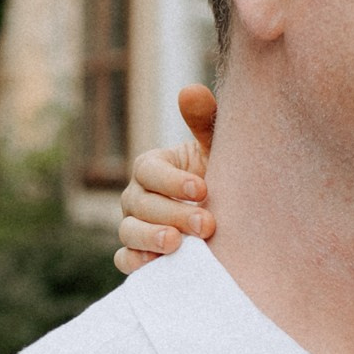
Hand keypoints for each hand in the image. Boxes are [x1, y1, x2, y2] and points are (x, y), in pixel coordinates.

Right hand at [114, 85, 219, 272]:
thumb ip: (204, 122)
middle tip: (208, 224)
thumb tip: (191, 90)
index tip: (204, 189)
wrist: (228, 220)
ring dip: (151, 238)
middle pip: (141, 204)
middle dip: (174, 213)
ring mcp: (134, 226)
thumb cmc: (219, 177)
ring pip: (129, 231)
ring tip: (178, 244)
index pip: (148, 170)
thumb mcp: (216, 150)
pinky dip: (135, 262)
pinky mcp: (139, 254)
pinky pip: (125, 260)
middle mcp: (137, 196)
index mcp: (152, 167)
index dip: (172, 180)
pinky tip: (156, 264)